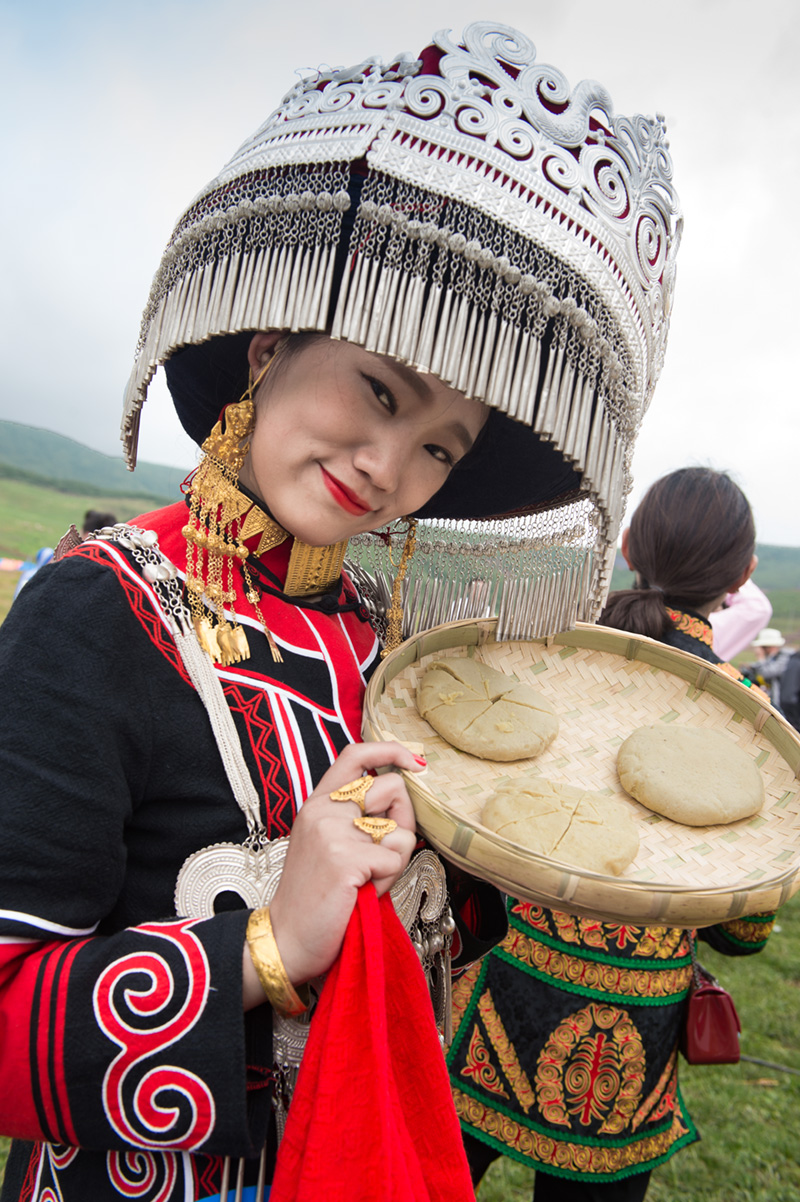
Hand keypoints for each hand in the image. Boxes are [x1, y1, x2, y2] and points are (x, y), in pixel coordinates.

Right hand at [259, 742, 422, 990]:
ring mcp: (333, 832)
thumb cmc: (317, 895)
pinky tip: (360, 892)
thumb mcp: (329, 842)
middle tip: (384, 854)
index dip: (391, 750)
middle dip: (404, 820)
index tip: (415, 762)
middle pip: (393, 788)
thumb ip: (357, 816)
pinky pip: (396, 860)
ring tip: (365, 879)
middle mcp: (324, 810)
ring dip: (394, 860)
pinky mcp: (346, 859)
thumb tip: (403, 796)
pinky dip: (386, 882)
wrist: (287, 938)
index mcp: (318, 802)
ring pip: (401, 830)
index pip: (356, 754)